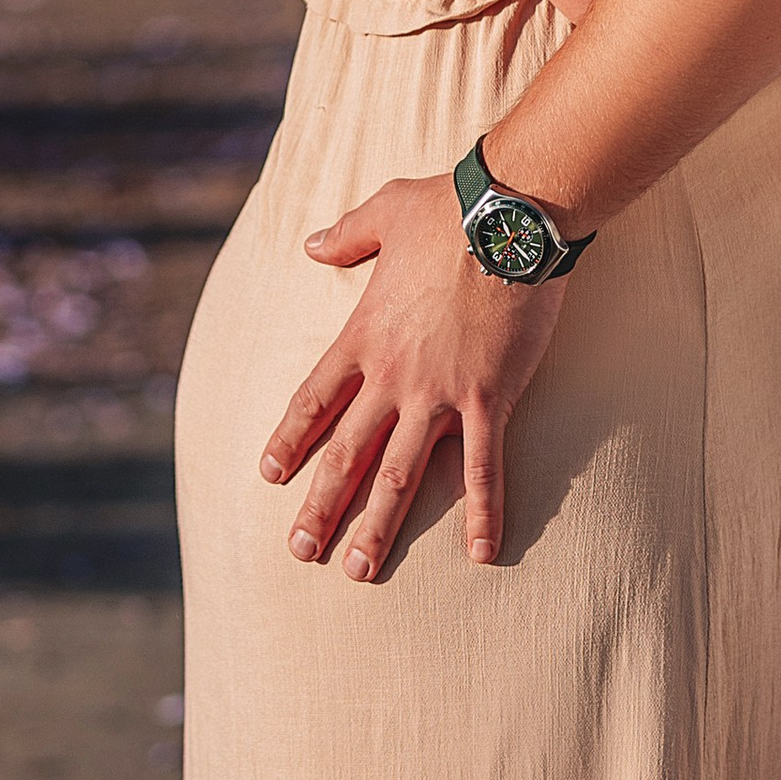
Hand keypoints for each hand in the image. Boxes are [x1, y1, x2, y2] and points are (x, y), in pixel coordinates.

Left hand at [258, 172, 567, 579]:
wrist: (510, 215)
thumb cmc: (448, 208)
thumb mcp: (385, 212)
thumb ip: (345, 235)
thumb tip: (310, 244)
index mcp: (363, 335)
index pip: (314, 399)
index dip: (290, 439)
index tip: (270, 475)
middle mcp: (392, 374)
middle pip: (346, 452)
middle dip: (321, 506)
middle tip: (300, 550)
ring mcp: (439, 392)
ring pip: (400, 473)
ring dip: (378, 525)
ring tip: (359, 572)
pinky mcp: (488, 399)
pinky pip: (483, 467)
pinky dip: (483, 513)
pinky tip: (482, 553)